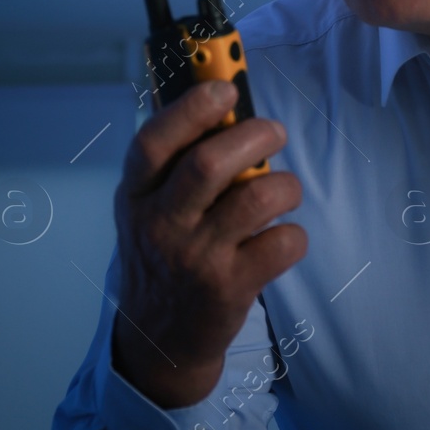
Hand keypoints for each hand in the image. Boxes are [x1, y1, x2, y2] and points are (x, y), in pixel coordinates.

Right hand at [111, 79, 306, 408]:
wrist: (160, 339)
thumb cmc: (163, 256)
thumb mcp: (146, 208)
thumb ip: (173, 161)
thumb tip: (215, 93)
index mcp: (135, 196)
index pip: (153, 142)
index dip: (191, 109)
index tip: (226, 90)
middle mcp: (160, 225)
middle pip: (208, 165)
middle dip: (254, 136)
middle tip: (275, 132)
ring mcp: (195, 259)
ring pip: (255, 200)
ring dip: (284, 185)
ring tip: (284, 190)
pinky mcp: (230, 287)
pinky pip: (281, 242)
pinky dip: (293, 233)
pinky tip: (281, 238)